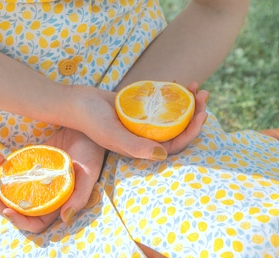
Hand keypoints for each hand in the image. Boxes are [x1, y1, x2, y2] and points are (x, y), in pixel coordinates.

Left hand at [0, 128, 104, 232]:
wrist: (88, 127)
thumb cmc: (92, 153)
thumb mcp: (89, 174)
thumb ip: (79, 197)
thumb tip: (65, 220)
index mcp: (57, 203)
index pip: (35, 222)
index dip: (19, 221)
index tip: (7, 209)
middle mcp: (43, 194)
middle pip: (16, 208)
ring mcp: (34, 179)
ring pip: (9, 188)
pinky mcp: (28, 163)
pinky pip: (11, 169)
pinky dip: (0, 164)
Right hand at [68, 81, 207, 159]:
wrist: (75, 101)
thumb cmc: (90, 120)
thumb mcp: (112, 134)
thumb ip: (135, 146)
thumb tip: (163, 155)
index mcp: (142, 148)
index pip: (174, 144)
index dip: (192, 131)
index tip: (202, 113)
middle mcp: (145, 137)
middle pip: (178, 128)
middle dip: (194, 112)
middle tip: (203, 94)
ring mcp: (143, 122)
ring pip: (172, 114)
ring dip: (186, 101)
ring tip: (194, 85)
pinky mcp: (140, 108)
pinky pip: (161, 103)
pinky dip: (171, 93)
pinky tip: (179, 81)